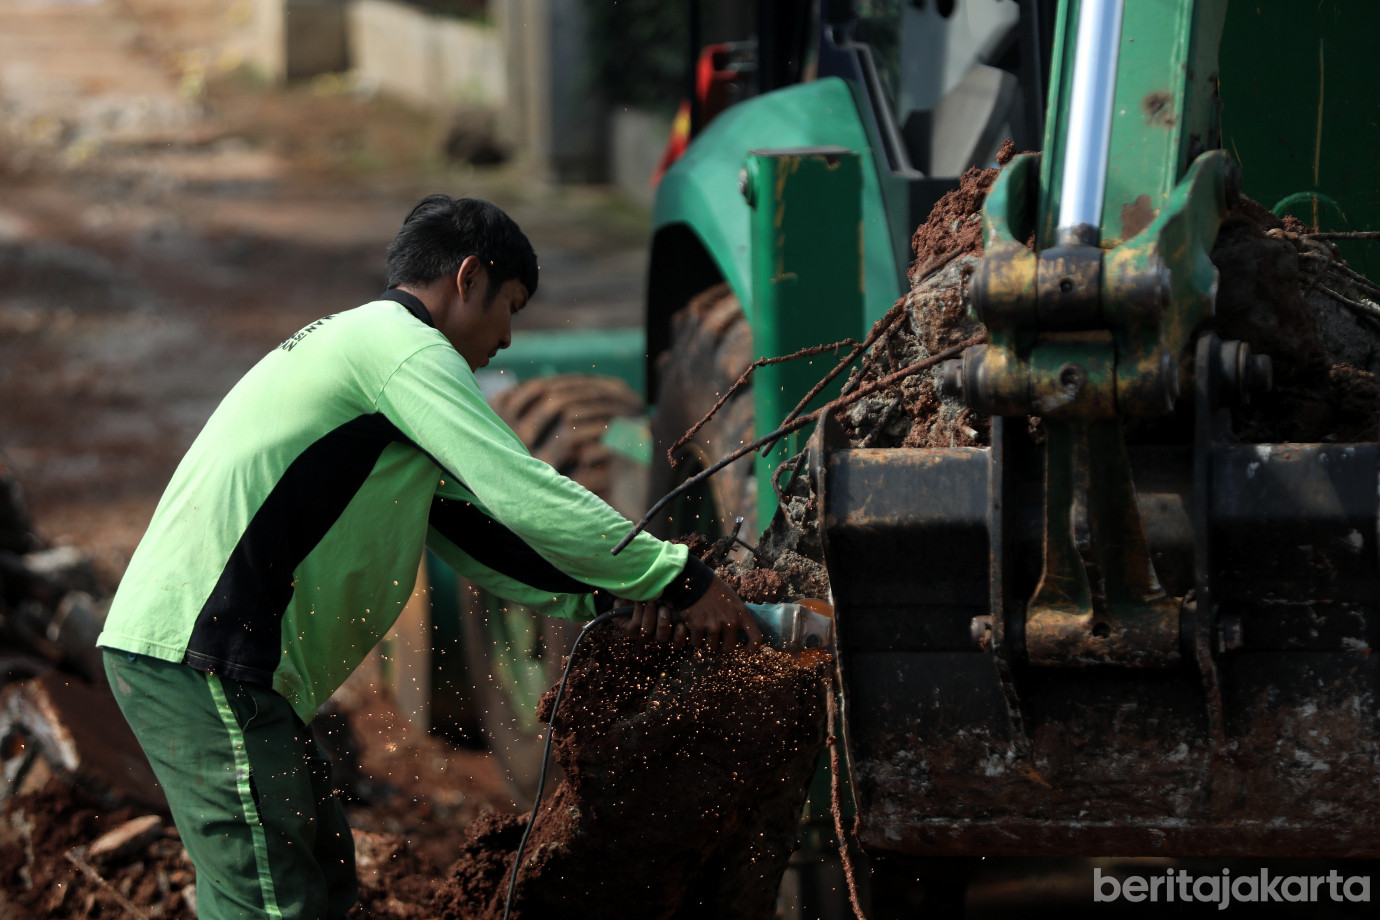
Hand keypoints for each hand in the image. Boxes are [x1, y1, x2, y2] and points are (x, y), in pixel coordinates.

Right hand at [624, 573, 761, 652]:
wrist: (694, 581)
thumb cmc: (714, 590)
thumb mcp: (733, 599)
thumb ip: (738, 615)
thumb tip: (741, 631)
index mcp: (742, 614)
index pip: (756, 637)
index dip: (752, 648)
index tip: (746, 650)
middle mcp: (730, 622)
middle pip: (728, 649)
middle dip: (721, 647)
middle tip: (716, 640)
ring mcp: (714, 625)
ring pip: (711, 647)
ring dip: (706, 642)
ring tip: (703, 630)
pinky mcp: (698, 626)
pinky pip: (697, 643)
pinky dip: (694, 638)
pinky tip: (693, 627)